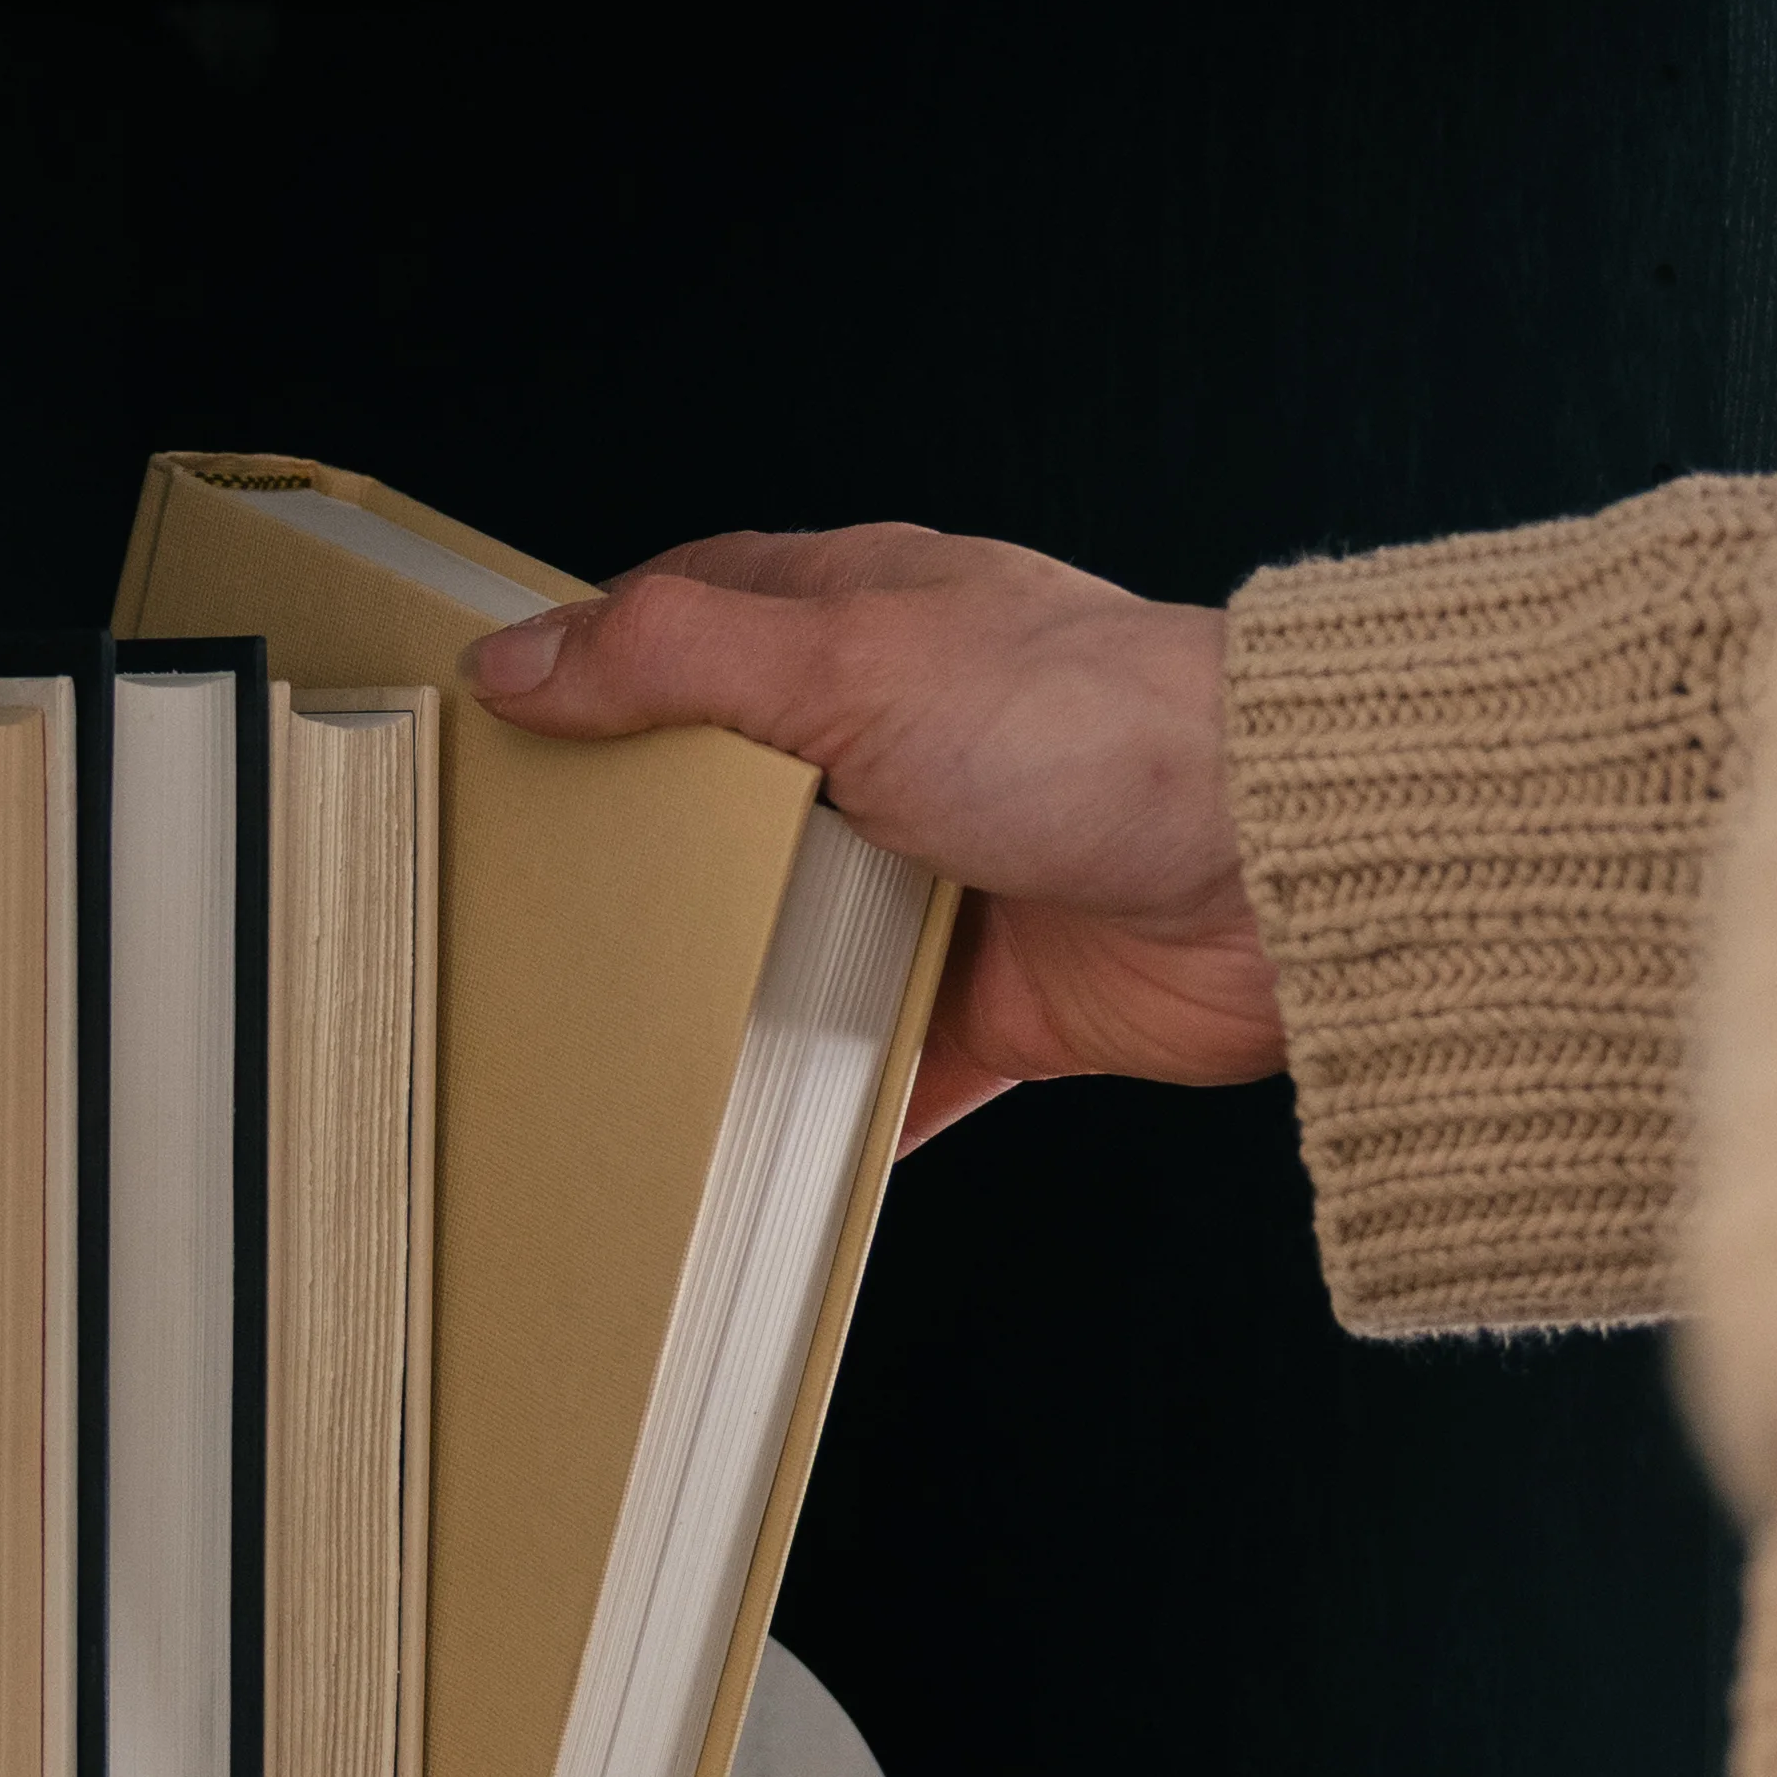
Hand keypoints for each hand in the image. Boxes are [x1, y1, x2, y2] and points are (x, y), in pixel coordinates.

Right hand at [461, 526, 1287, 1146]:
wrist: (1281, 871)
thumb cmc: (1100, 725)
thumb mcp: (849, 660)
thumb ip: (673, 659)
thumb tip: (524, 661)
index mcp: (863, 626)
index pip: (688, 630)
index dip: (592, 673)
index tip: (495, 736)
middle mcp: (901, 744)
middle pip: (726, 800)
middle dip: (639, 854)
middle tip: (523, 906)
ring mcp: (945, 872)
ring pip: (793, 939)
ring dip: (721, 991)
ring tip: (603, 1039)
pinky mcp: (994, 996)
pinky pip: (883, 1069)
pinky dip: (826, 1114)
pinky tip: (753, 1149)